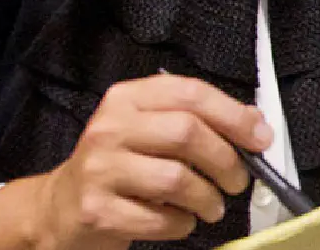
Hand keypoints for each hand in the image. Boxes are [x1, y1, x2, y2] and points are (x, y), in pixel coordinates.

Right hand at [0, 74, 268, 249]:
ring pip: (177, 179)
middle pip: (187, 134)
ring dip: (208, 198)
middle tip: (238, 181)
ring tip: (212, 206)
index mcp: (128, 98)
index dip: (235, 116)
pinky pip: (159, 218)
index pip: (191, 94)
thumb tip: (257, 128)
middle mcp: (109, 128)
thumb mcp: (150, 130)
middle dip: (226, 161)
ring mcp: (98, 170)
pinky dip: (182, 224)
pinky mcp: (95, 210)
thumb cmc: (120, 166)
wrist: (59, 208)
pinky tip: (180, 220)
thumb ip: (198, 121)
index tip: (261, 138)